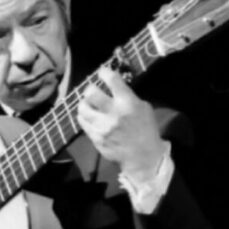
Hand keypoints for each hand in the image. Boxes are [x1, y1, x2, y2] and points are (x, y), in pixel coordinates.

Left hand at [77, 66, 166, 180]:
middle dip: (90, 89)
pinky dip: (84, 117)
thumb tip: (113, 87)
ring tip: (88, 104)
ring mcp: (102, 127)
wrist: (142, 157)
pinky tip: (88, 117)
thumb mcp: (143, 108)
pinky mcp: (96, 138)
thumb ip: (128, 96)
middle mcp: (113, 113)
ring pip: (83, 108)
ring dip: (84, 104)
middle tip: (91, 91)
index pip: (112, 80)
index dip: (104, 72)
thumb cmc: (145, 130)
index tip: (101, 72)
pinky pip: (83, 123)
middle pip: (91, 93)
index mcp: (128, 103)